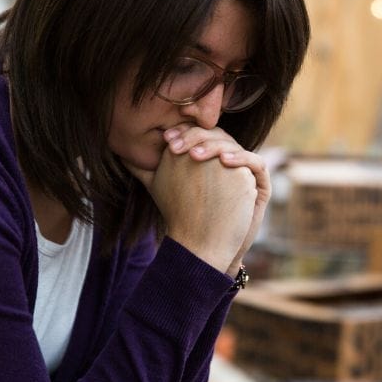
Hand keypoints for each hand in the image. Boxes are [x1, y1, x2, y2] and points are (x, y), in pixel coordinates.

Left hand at [124, 135, 256, 272]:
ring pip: (234, 145)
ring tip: (195, 155)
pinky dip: (241, 158)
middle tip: (177, 145)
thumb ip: (147, 171)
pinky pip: (256, 163)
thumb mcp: (162, 189)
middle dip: (196, 137)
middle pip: (217, 135)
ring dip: (215, 146)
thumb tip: (122, 152)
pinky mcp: (260, 184)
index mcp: (209, 156)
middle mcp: (228, 159)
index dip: (184, 133)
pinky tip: (224, 161)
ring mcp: (245, 171)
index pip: (199, 133)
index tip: (165, 140)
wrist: (206, 249)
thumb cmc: (186, 219)